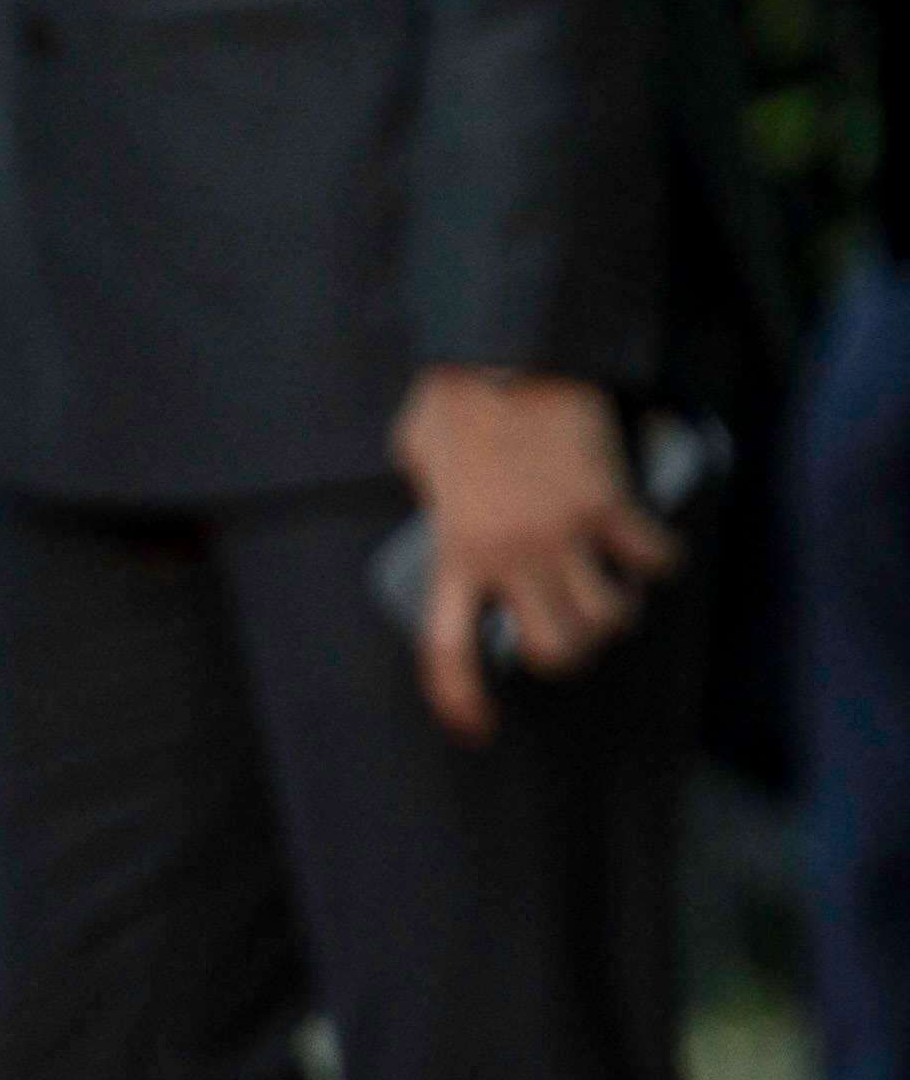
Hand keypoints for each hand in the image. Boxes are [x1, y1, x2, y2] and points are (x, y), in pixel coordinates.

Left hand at [391, 365, 685, 740]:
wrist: (507, 352)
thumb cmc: (457, 397)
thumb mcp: (420, 452)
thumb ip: (431, 489)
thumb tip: (439, 494)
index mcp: (454, 551)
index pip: (448, 647)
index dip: (461, 699)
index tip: (477, 727)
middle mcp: (508, 556)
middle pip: (555, 651)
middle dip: (569, 652)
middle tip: (569, 628)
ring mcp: (561, 535)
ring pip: (610, 618)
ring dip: (617, 610)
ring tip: (610, 587)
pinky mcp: (608, 506)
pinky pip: (652, 561)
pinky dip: (660, 560)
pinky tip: (651, 546)